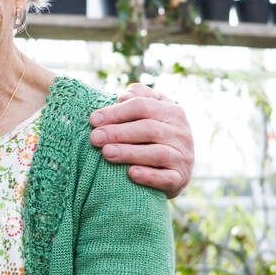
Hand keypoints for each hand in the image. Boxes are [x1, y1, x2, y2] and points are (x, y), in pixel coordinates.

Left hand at [89, 82, 194, 197]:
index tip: (93, 120)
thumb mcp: (151, 113)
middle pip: (148, 128)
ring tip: (106, 153)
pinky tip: (130, 174)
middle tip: (95, 138)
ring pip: (157, 153)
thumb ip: (139, 99)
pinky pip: (166, 178)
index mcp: (172, 112)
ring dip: (129, 152)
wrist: (175, 169)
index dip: (117, 112)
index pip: (142, 106)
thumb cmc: (153, 136)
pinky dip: (149, 176)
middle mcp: (181, 133)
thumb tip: (124, 96)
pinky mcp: (181, 178)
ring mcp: (182, 156)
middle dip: (118, 132)